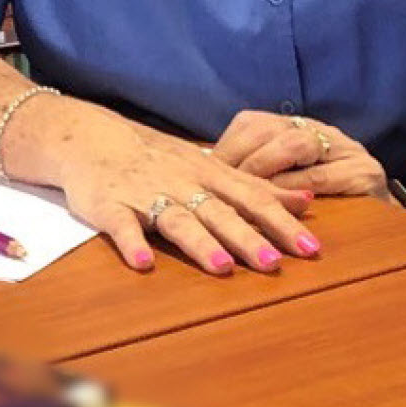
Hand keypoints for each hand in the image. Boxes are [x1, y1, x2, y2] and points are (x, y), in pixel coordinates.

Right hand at [32, 98, 320, 276]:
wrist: (93, 138)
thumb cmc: (160, 159)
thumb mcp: (212, 167)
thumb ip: (257, 188)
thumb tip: (307, 201)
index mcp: (211, 175)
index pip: (254, 199)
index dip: (283, 223)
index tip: (312, 248)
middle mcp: (184, 183)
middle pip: (221, 212)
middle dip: (248, 238)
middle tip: (275, 263)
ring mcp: (146, 194)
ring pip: (178, 220)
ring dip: (200, 243)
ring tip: (222, 268)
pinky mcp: (110, 206)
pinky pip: (122, 226)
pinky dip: (132, 243)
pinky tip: (143, 264)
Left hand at [210, 110, 387, 199]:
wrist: (384, 220)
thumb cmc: (328, 202)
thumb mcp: (289, 180)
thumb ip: (257, 169)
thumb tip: (205, 170)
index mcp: (299, 128)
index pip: (253, 123)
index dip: (226, 146)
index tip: (202, 171)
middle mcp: (321, 130)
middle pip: (270, 129)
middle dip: (240, 158)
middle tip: (216, 187)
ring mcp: (345, 150)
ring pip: (294, 144)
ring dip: (264, 169)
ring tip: (244, 194)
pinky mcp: (364, 174)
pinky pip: (321, 176)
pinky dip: (295, 189)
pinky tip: (277, 205)